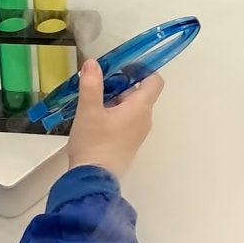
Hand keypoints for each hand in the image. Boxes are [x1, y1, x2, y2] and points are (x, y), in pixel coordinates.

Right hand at [65, 59, 162, 182]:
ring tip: (92, 101)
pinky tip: (94, 118)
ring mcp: (137, 133)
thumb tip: (92, 63)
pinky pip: (126, 121)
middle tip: (97, 84)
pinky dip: (114, 113)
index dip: (141, 70)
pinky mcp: (128, 143)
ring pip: (131, 107)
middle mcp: (144, 119)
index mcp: (141, 108)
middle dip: (120, 84)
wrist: (93, 179)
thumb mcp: (88, 110)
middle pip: (139, 93)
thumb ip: (91, 84)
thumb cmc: (94, 143)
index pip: (154, 81)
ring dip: (114, 99)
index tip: (121, 68)